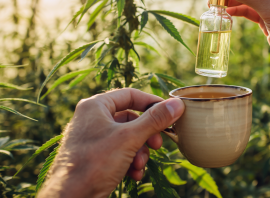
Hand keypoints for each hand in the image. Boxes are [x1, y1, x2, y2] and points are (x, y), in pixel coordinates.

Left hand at [38, 88, 184, 197]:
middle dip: (146, 134)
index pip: (130, 95)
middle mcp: (92, 118)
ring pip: (127, 138)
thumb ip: (154, 120)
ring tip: (140, 164)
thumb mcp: (129, 139)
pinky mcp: (94, 156)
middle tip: (157, 144)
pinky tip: (134, 174)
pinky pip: (119, 152)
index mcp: (95, 106)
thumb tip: (176, 104)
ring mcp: (92, 138)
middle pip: (130, 118)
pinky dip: (129, 161)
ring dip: (139, 151)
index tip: (169, 113)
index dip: (151, 103)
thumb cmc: (94, 163)